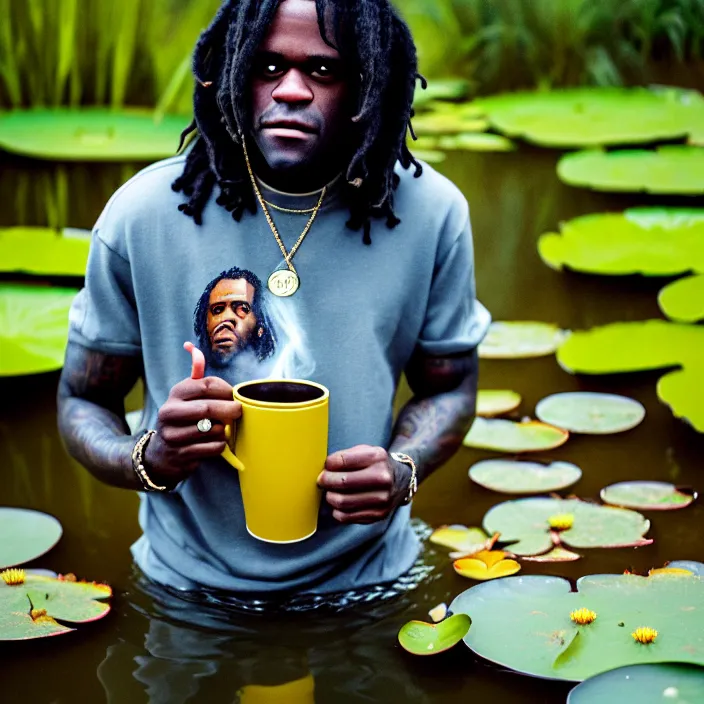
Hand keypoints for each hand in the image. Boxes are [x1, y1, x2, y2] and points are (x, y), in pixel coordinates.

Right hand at [143, 342, 240, 483]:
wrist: (162, 453)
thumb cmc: (184, 418)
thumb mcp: (186, 395)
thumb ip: (195, 373)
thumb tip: (192, 346)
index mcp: (175, 393)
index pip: (206, 385)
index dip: (226, 390)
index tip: (234, 395)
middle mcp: (169, 413)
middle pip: (207, 408)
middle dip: (229, 410)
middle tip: (238, 411)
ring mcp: (173, 435)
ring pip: (211, 430)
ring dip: (223, 430)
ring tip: (223, 428)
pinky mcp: (180, 455)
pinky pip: (212, 448)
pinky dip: (220, 445)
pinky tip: (217, 442)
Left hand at [317, 445, 411, 523]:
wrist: (401, 480)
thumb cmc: (376, 464)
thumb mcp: (366, 451)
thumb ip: (345, 456)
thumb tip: (325, 469)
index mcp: (377, 457)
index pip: (342, 460)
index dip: (329, 464)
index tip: (327, 465)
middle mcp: (383, 478)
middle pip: (342, 482)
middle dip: (326, 481)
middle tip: (322, 480)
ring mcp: (382, 499)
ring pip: (342, 502)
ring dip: (330, 497)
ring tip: (330, 492)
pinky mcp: (378, 515)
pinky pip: (346, 517)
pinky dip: (336, 511)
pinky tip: (339, 504)